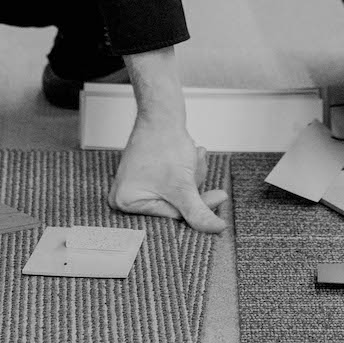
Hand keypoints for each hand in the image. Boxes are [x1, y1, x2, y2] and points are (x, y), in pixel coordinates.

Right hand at [110, 111, 226, 231]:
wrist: (162, 113)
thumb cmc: (164, 143)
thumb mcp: (183, 185)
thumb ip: (198, 212)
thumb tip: (215, 229)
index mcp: (124, 202)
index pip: (170, 216)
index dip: (197, 206)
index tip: (219, 197)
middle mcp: (125, 196)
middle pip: (173, 206)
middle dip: (192, 185)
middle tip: (198, 164)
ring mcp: (134, 184)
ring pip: (176, 194)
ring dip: (191, 176)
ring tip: (193, 155)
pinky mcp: (145, 175)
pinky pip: (172, 184)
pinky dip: (185, 172)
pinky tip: (191, 155)